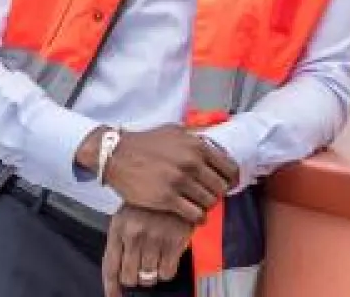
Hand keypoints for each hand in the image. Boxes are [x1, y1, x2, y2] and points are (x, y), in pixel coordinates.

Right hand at [81, 125, 237, 223]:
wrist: (117, 155)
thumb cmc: (146, 143)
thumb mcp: (175, 131)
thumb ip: (197, 138)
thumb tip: (215, 145)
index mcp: (197, 145)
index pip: (229, 168)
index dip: (232, 179)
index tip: (228, 185)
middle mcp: (191, 163)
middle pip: (221, 188)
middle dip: (217, 193)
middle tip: (209, 195)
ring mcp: (179, 182)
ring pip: (210, 202)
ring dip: (207, 206)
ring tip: (199, 204)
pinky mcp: (167, 199)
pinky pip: (195, 215)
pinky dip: (198, 218)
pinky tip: (194, 216)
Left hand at [102, 204, 191, 296]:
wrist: (177, 183)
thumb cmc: (149, 202)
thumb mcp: (127, 214)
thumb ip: (120, 240)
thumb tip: (117, 274)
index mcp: (119, 227)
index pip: (110, 267)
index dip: (111, 287)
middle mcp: (134, 235)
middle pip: (129, 277)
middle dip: (134, 277)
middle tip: (141, 268)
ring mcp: (155, 238)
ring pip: (149, 277)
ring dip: (151, 274)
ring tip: (155, 259)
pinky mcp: (175, 241)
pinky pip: (167, 273)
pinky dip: (166, 271)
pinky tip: (167, 258)